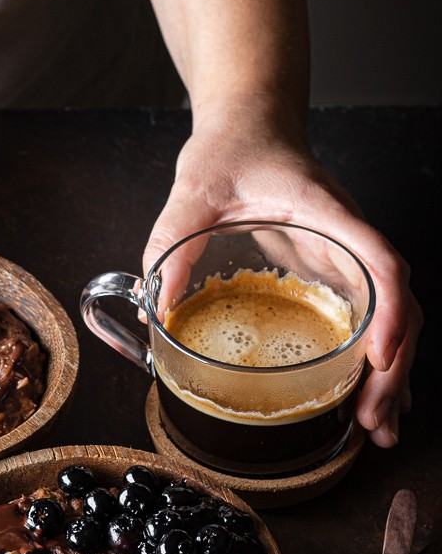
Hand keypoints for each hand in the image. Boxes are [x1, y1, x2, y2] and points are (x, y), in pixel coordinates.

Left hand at [143, 117, 421, 448]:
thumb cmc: (230, 148)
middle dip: (392, 367)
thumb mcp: (193, 188)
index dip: (389, 309)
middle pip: (395, 303)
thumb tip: (157, 306)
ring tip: (379, 428)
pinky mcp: (334, 268)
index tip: (380, 355)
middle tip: (374, 419)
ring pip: (391, 316)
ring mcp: (346, 253)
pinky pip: (368, 316)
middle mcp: (347, 235)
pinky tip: (369, 398)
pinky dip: (373, 360)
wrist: (248, 125)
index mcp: (325, 211)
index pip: (377, 258)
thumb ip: (171, 241)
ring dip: (390, 373)